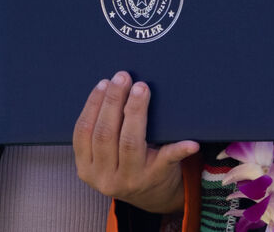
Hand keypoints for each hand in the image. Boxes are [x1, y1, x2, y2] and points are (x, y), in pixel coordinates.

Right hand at [73, 71, 196, 214]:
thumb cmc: (126, 164)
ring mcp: (131, 180)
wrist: (152, 194)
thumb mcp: (105, 156)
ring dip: (135, 111)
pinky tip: (190, 141)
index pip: (83, 132)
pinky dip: (179, 149)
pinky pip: (167, 160)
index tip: (104, 82)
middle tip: (123, 78)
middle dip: (113, 102)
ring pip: (130, 142)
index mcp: (87, 168)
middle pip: (105, 134)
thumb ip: (102, 131)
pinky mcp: (156, 177)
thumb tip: (110, 85)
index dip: (93, 105)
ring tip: (141, 88)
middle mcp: (106, 177)